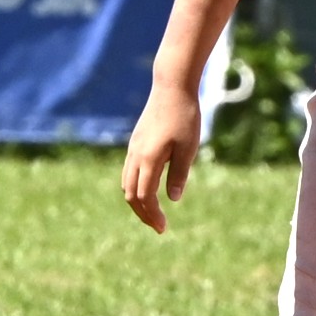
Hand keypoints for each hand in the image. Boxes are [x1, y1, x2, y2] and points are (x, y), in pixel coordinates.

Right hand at [118, 89, 203, 232]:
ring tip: (153, 212)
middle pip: (131, 194)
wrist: (171, 87)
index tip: (163, 228)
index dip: (152, 215)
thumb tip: (173, 199)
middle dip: (143, 213)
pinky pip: (129, 171)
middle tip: (158, 226)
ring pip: (127, 183)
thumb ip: (179, 174)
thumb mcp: (188, 148)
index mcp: (148, 160)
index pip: (144, 197)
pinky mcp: (135, 142)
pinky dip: (135, 186)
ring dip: (137, 201)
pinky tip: (148, 189)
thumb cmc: (184, 116)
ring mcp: (133, 148)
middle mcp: (135, 156)